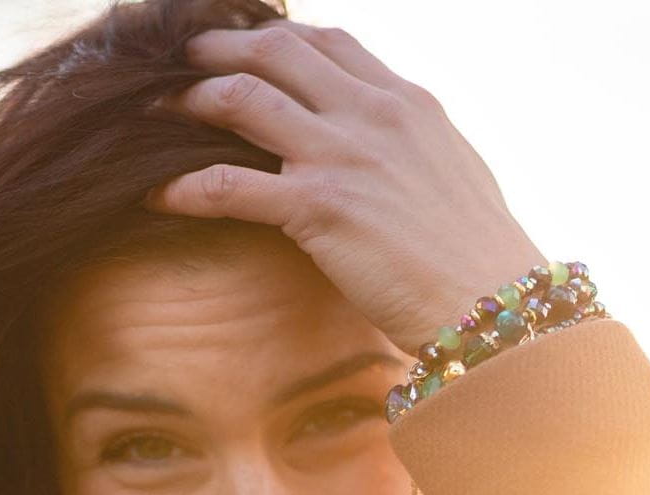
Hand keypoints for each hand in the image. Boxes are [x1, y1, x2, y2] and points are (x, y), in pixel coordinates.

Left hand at [146, 20, 546, 351]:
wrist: (497, 305)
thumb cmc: (481, 254)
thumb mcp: (454, 170)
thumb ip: (411, 141)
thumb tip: (383, 141)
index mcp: (408, 102)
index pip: (329, 41)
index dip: (275, 35)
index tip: (243, 46)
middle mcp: (373, 115)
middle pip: (275, 49)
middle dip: (217, 47)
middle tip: (181, 62)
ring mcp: (344, 157)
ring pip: (240, 98)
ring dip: (186, 99)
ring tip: (152, 111)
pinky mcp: (320, 208)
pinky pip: (226, 184)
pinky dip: (179, 187)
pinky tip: (155, 195)